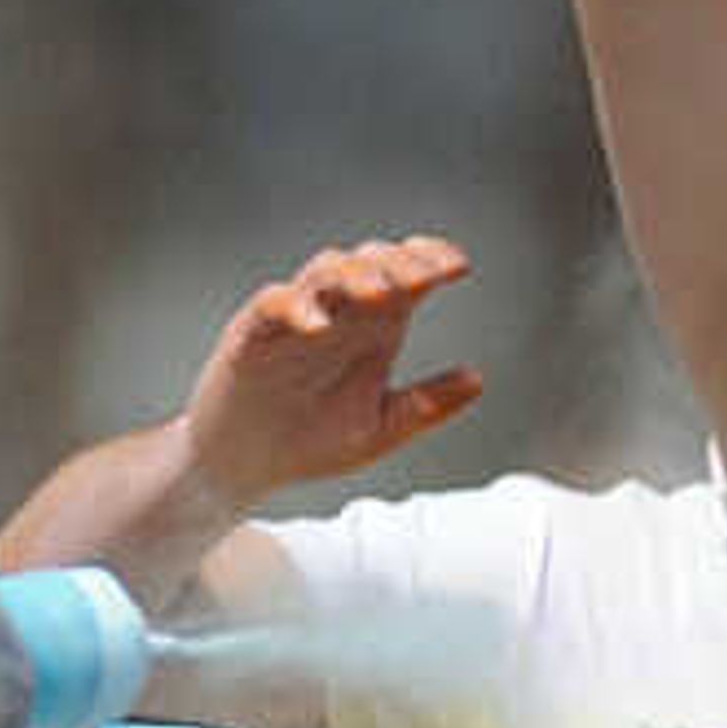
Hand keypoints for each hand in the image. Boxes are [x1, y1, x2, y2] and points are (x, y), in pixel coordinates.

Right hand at [180, 237, 482, 513]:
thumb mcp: (380, 430)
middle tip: (423, 276)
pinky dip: (294, 307)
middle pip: (366, 265)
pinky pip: (271, 305)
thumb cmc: (313, 440)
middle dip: (396, 263)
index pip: (403, 279)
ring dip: (352, 277)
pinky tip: (318, 325)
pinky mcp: (251, 334)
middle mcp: (336, 314)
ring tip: (378, 294)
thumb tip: (478, 379)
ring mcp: (293, 319)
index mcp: (373, 329)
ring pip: (322, 274)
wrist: (248, 465)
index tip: (459, 267)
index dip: (428, 262)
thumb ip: (426, 406)